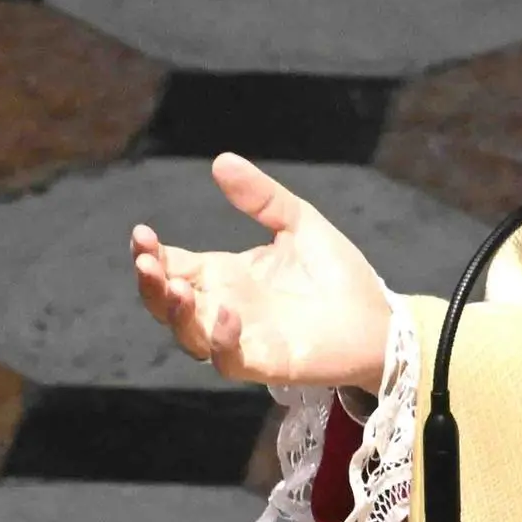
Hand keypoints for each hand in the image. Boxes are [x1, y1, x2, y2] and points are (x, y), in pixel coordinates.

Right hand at [129, 154, 394, 389]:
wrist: (379, 318)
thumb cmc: (337, 275)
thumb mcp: (298, 223)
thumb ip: (261, 198)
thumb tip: (221, 160)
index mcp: (225, 275)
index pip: (173, 266)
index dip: (152, 254)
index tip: (142, 232)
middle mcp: (223, 308)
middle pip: (168, 304)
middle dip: (151, 285)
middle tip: (145, 260)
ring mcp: (241, 338)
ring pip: (188, 335)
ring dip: (175, 314)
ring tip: (177, 287)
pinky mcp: (265, 362)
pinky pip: (229, 359)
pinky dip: (221, 339)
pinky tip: (227, 313)